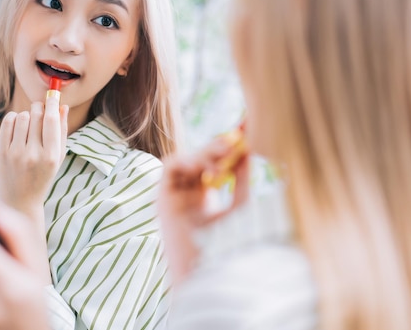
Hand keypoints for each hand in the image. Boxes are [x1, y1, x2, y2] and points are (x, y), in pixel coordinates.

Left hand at [0, 97, 67, 214]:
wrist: (19, 202)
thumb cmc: (42, 177)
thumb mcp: (57, 157)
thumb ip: (61, 132)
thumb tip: (63, 106)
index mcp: (51, 156)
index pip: (52, 120)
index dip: (53, 103)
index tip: (54, 93)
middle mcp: (33, 154)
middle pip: (37, 115)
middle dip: (39, 108)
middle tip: (40, 110)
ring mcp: (16, 153)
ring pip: (22, 116)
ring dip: (26, 115)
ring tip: (28, 126)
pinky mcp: (2, 153)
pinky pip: (8, 122)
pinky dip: (13, 118)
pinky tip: (17, 126)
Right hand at [157, 135, 249, 283]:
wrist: (205, 277)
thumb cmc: (224, 249)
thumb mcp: (238, 208)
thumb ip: (241, 181)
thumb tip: (248, 151)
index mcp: (204, 201)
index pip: (214, 166)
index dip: (228, 151)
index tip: (244, 133)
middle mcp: (187, 197)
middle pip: (200, 161)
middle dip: (218, 147)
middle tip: (236, 137)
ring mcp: (175, 198)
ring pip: (186, 161)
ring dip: (205, 152)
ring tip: (225, 150)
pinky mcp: (163, 200)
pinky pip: (169, 169)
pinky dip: (186, 159)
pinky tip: (204, 163)